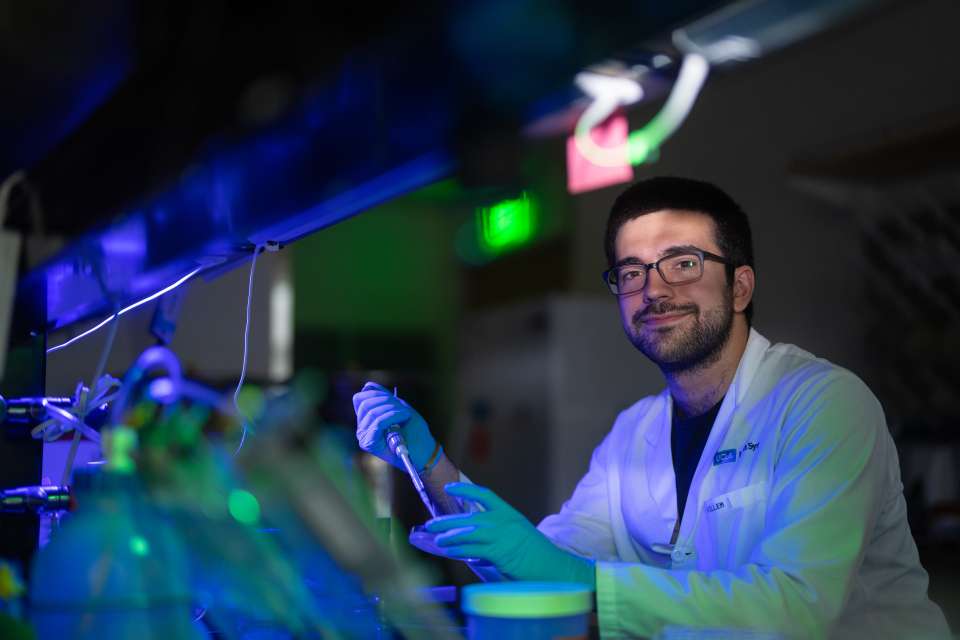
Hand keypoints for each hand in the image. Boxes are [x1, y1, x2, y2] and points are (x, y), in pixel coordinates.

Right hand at [352, 382, 436, 470]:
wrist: (424, 452)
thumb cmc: (414, 431)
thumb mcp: (399, 408)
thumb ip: (384, 397)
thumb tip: (368, 385)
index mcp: (366, 419)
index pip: (360, 398)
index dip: (377, 393)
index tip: (394, 399)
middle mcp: (361, 428)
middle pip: (365, 403)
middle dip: (386, 400)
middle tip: (402, 408)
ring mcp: (364, 436)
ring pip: (372, 412)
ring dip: (392, 409)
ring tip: (405, 415)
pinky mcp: (369, 444)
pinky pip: (378, 422)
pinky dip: (393, 416)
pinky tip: (404, 417)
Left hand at [425, 483, 594, 586]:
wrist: (555, 567)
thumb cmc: (537, 555)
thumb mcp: (518, 535)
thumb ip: (498, 532)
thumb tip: (475, 536)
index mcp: (509, 514)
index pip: (484, 495)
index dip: (465, 491)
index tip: (449, 488)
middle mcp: (504, 521)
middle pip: (470, 516)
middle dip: (449, 520)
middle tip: (431, 524)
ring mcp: (502, 536)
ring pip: (469, 532)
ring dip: (450, 536)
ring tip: (436, 540)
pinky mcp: (500, 552)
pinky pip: (474, 549)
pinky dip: (459, 549)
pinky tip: (449, 551)